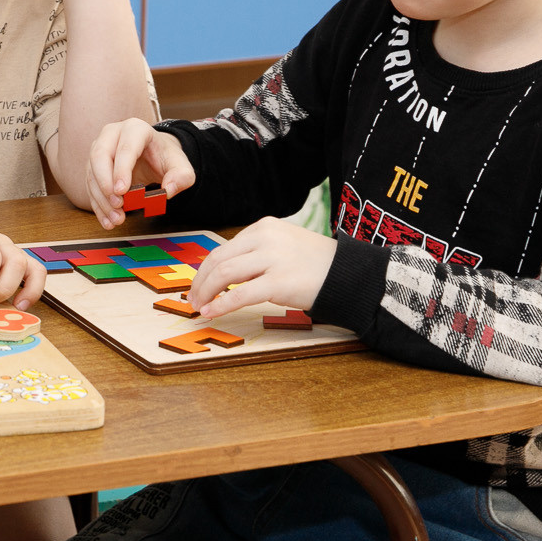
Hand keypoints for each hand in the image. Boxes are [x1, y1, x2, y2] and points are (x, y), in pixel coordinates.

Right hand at [87, 118, 194, 228]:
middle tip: (118, 205)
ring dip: (101, 198)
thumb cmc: (164, 158)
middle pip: (100, 156)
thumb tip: (169, 190)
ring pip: (91, 172)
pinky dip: (98, 204)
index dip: (121, 169)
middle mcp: (112, 134)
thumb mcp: (181, 165)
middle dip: (105, 183)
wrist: (153, 155)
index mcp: (135, 129)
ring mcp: (99, 148)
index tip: (122, 191)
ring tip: (116, 219)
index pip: (125, 147)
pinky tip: (107, 220)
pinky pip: (90, 184)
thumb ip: (182, 177)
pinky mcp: (93, 164)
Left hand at [186, 217, 336, 319]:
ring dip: (206, 292)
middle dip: (200, 281)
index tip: (199, 284)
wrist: (348, 275)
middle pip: (219, 259)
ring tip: (199, 306)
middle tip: (192, 298)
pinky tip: (211, 313)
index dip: (206, 269)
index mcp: (264, 227)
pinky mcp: (279, 282)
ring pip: (224, 274)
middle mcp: (265, 238)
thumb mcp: (283, 246)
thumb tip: (224, 274)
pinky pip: (240, 294)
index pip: (224, 248)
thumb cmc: (316, 264)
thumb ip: (256, 253)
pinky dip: (220, 304)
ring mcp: (272, 259)